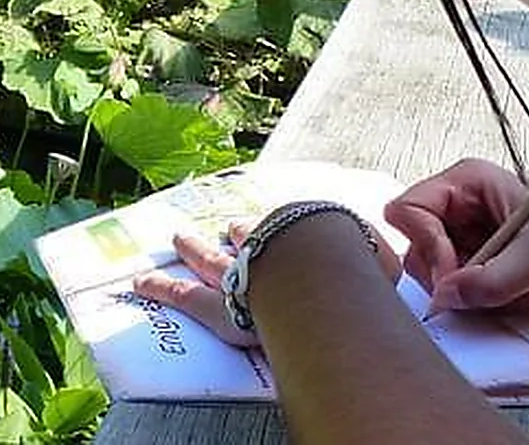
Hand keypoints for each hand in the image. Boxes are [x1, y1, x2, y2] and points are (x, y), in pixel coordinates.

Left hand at [131, 209, 402, 348]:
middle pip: (247, 238)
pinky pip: (186, 297)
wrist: (320, 267)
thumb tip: (387, 268)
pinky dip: (163, 290)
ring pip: (212, 260)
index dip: (278, 230)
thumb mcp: (377, 259)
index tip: (272, 225)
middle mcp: (265, 248)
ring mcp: (239, 273)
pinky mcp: (220, 305)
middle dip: (236, 233)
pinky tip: (141, 284)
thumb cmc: (352, 262)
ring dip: (195, 249)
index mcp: (304, 237)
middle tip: (224, 225)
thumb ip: (375, 262)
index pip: (290, 232)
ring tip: (179, 239)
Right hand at [384, 158, 528, 312]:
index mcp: (468, 182)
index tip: (454, 277)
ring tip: (510, 291)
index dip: (426, 245)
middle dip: (447, 274)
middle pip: (416, 244)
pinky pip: (459, 291)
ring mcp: (469, 237)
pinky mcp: (481, 265)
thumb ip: (490, 279)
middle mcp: (461, 206)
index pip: (410, 210)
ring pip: (435, 273)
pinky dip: (482, 302)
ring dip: (469, 292)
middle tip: (480, 293)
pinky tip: (516, 297)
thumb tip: (444, 297)